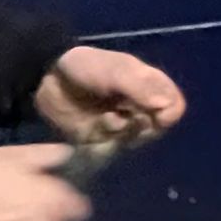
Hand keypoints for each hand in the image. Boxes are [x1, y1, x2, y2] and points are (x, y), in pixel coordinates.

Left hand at [35, 46, 186, 146]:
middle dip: (139, 125)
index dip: (166, 113)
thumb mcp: (115, 70)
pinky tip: (93, 130)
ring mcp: (122, 126)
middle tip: (120, 114)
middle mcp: (141, 108)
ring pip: (135, 142)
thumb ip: (141, 87)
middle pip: (157, 129)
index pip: (174, 107)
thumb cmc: (86, 67)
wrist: (47, 79)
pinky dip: (106, 144)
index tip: (149, 110)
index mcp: (151, 86)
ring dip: (120, 132)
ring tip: (102, 119)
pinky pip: (114, 153)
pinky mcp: (103, 142)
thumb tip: (167, 107)